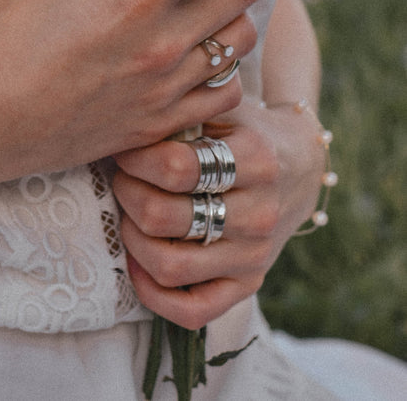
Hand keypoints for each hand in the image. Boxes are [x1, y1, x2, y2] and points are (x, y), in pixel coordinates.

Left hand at [112, 92, 325, 330]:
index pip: (175, 167)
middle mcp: (260, 212)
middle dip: (127, 196)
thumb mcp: (222, 109)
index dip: (134, 158)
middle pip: (164, 217)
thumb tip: (124, 127)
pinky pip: (193, 310)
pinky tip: (137, 265)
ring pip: (171, 266)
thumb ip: (182, 113)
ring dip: (132, 240)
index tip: (124, 149)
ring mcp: (255, 254)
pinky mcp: (249, 283)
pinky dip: (154, 294)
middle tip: (121, 179)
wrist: (298, 164)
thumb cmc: (244, 130)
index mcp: (255, 159)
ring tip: (128, 214)